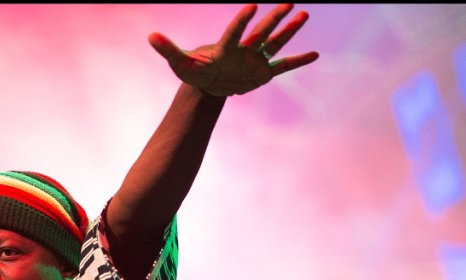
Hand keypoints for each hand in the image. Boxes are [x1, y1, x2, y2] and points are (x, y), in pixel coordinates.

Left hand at [149, 3, 318, 96]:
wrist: (207, 84)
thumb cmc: (194, 70)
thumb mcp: (180, 63)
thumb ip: (168, 49)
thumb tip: (150, 36)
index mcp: (226, 46)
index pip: (235, 32)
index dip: (242, 20)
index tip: (252, 6)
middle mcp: (244, 49)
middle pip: (261, 32)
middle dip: (274, 19)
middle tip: (289, 3)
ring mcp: (255, 60)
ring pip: (275, 44)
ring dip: (289, 31)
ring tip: (303, 14)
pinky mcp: (263, 73)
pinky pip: (283, 66)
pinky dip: (297, 62)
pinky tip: (315, 54)